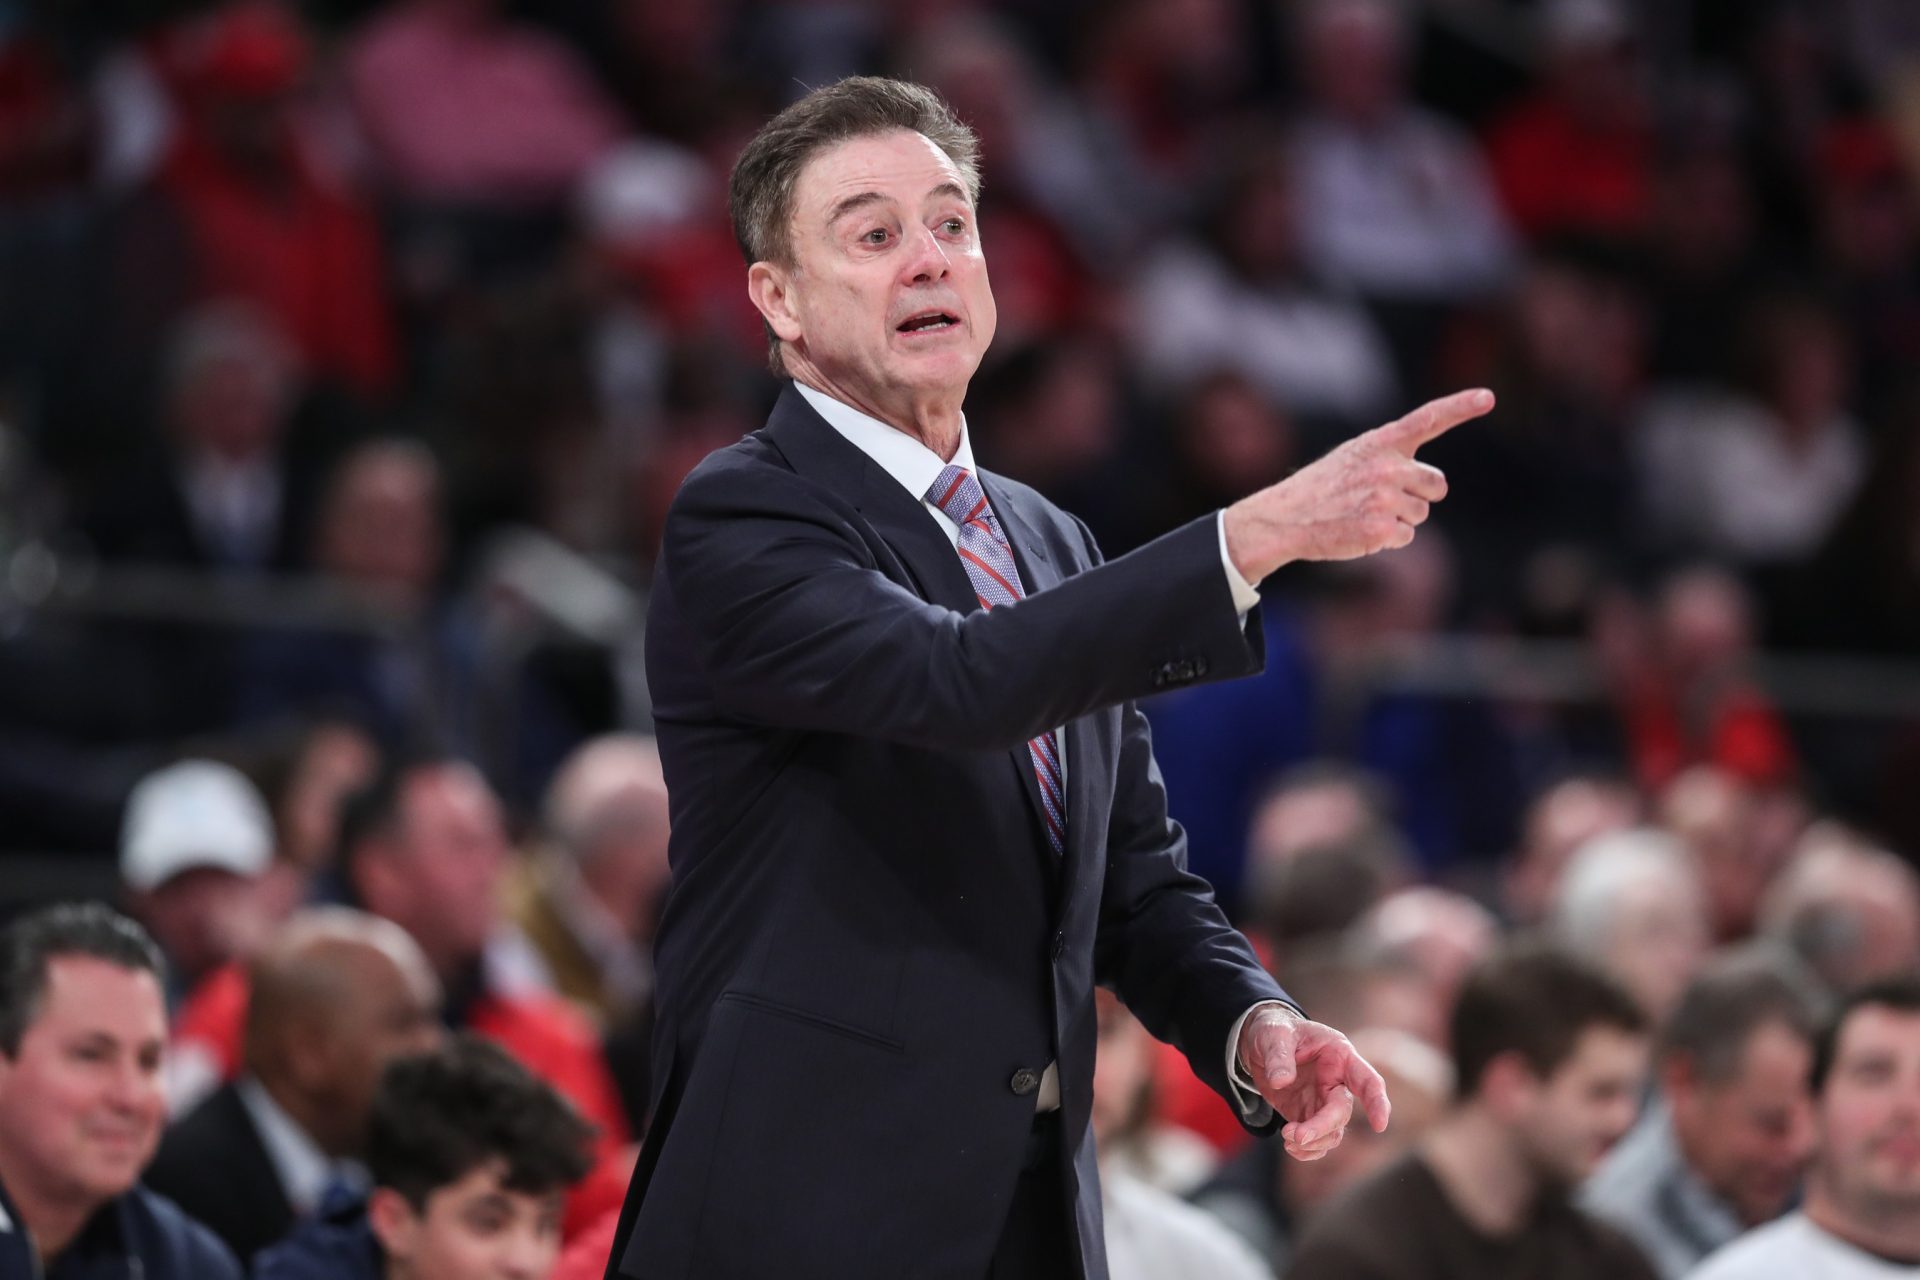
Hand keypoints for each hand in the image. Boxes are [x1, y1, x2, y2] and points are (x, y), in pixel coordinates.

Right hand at [1223, 388, 1493, 582]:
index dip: (1460, 406)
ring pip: (1421, 514)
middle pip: (1437, 485)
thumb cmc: (1321, 488)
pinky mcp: (1380, 529)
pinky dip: (1388, 540)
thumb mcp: (1352, 457)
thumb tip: (1432, 484)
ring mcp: (1383, 498)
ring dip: (1399, 519)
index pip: (1427, 419)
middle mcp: (1386, 466)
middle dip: (1419, 495)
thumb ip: (1391, 458)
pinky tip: (1361, 531)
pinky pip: (1406, 537)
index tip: (1487, 397)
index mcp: (1379, 443)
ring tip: (1363, 514)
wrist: (1284, 518)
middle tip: (1384, 499)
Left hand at [1237, 1005, 1390, 1161]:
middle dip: (1322, 1128)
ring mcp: (1323, 1101)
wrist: (1259, 1043)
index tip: (1379, 1125)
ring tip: (1287, 1138)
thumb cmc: (1275, 1030)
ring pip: (1332, 1132)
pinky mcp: (1307, 1115)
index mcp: (1339, 1056)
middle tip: (1295, 1136)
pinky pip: (1316, 1140)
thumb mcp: (1274, 1033)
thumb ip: (1278, 1055)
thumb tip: (1280, 1081)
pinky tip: (1291, 1147)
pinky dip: (1306, 1150)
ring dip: (1313, 1142)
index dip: (1376, 1102)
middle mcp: (1337, 1082)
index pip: (1367, 1080)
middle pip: (1342, 1112)